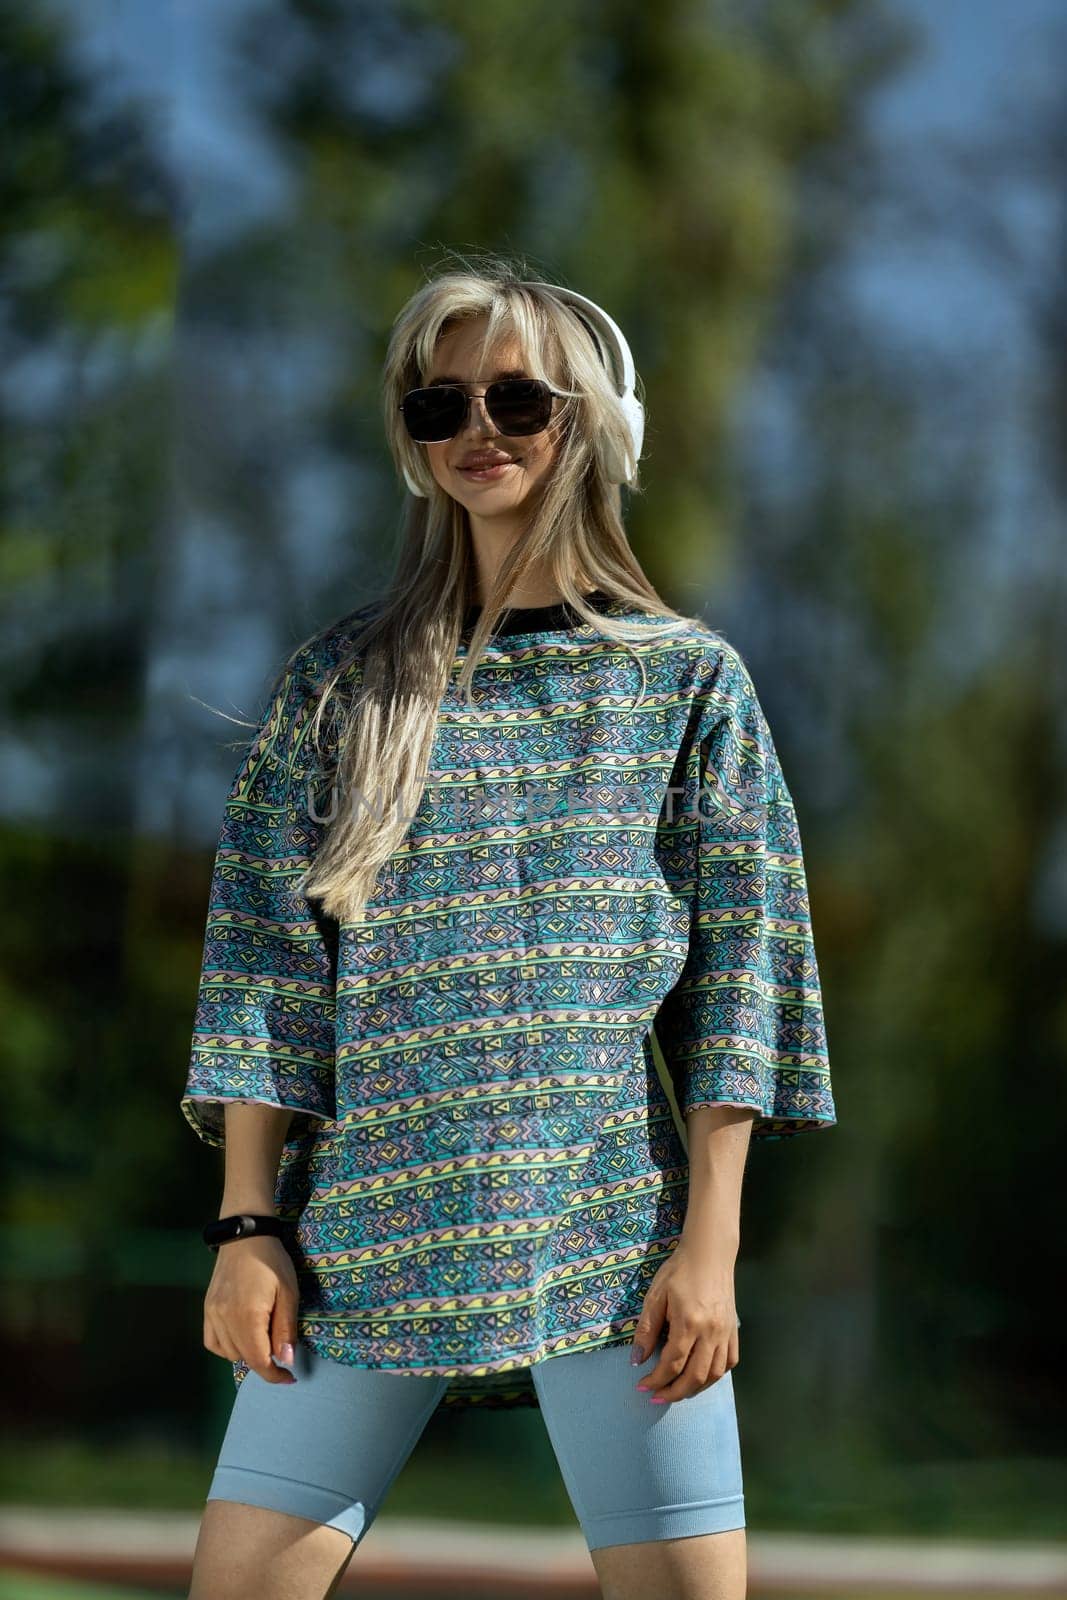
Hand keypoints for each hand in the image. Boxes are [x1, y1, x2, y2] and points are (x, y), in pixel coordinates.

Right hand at [203, 1234, 300, 1383]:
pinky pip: (213, 1342)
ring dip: (247, 1353)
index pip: (258, 1360)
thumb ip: (285, 1329)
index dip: (275, 1375)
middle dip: (265, 1360)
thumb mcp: (288, 1292)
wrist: (245, 1235)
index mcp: (246, 1316)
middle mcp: (224, 1319)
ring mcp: (211, 1314)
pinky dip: (227, 1347)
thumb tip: (285, 1361)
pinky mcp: (207, 1308)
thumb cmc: (272, 1261)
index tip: (290, 1378)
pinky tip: (241, 1336)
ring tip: (264, 1336)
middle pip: (243, 1358)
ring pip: (228, 1352)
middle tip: (281, 1345)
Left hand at [630, 1240, 738, 1402]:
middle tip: (656, 1398)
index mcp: (689, 1322)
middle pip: (694, 1377)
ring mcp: (726, 1333)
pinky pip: (729, 1362)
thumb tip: (637, 1360)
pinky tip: (701, 1376)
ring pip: (714, 1375)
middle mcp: (711, 1332)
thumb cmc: (678, 1271)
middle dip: (673, 1393)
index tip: (642, 1386)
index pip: (672, 1364)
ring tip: (677, 1392)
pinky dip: (715, 1376)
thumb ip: (646, 1330)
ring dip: (694, 1389)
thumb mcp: (655, 1296)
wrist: (709, 1253)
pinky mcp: (734, 1330)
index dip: (656, 1380)